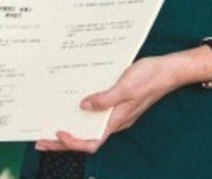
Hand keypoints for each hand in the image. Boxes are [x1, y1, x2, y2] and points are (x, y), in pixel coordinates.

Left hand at [35, 54, 184, 153]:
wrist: (170, 69)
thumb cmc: (151, 77)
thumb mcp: (126, 86)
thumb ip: (105, 98)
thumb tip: (83, 105)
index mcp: (118, 120)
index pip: (92, 141)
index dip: (73, 143)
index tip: (57, 135)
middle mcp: (115, 119)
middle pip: (87, 136)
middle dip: (63, 141)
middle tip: (41, 139)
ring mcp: (116, 111)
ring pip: (90, 125)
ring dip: (71, 126)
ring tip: (50, 123)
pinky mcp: (117, 101)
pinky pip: (96, 111)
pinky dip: (81, 111)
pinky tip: (71, 103)